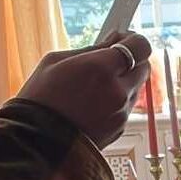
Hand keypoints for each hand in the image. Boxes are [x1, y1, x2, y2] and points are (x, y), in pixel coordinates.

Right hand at [16, 32, 151, 149]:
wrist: (36, 141)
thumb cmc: (39, 98)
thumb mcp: (55, 61)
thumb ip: (90, 50)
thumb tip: (111, 43)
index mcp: (101, 68)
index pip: (141, 46)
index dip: (134, 40)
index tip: (122, 39)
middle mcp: (118, 90)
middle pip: (145, 66)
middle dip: (131, 60)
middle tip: (111, 60)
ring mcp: (122, 111)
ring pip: (136, 88)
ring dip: (124, 81)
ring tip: (96, 85)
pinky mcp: (121, 128)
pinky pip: (126, 107)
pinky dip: (117, 101)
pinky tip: (93, 104)